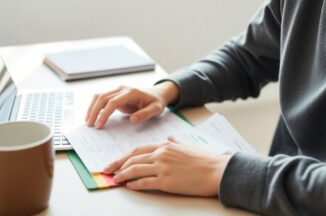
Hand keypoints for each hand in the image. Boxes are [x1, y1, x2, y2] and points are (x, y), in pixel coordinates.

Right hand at [85, 81, 178, 128]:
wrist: (157, 94)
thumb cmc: (156, 102)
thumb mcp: (156, 109)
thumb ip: (145, 114)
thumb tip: (132, 120)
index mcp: (132, 92)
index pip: (113, 102)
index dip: (104, 114)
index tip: (99, 125)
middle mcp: (122, 89)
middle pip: (102, 97)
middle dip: (94, 111)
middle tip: (89, 125)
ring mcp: (118, 90)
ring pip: (100, 96)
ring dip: (92, 108)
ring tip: (88, 121)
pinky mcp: (116, 94)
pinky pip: (102, 98)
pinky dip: (95, 106)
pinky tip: (92, 116)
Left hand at [104, 138, 230, 196]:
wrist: (217, 170)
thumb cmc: (205, 159)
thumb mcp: (187, 146)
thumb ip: (175, 143)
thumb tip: (170, 139)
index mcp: (165, 145)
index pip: (138, 150)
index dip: (123, 156)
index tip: (115, 162)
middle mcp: (161, 154)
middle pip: (133, 159)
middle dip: (117, 165)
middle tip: (108, 171)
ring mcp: (163, 167)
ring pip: (135, 170)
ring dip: (123, 175)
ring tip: (115, 180)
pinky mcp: (167, 181)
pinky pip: (145, 182)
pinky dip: (135, 185)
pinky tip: (129, 186)